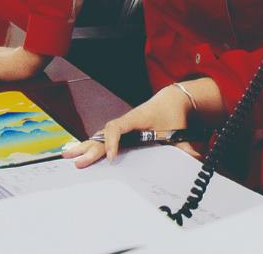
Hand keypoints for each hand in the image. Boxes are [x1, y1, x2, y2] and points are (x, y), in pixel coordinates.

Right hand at [61, 84, 196, 167]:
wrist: (172, 99)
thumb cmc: (173, 113)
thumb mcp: (180, 130)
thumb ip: (186, 146)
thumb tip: (195, 159)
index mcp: (137, 118)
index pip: (118, 127)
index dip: (113, 142)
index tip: (112, 157)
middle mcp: (125, 122)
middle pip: (103, 134)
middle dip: (90, 148)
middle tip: (77, 162)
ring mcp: (121, 126)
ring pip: (99, 136)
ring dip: (84, 145)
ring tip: (67, 155)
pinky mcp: (121, 132)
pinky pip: (103, 138)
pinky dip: (90, 145)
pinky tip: (77, 152)